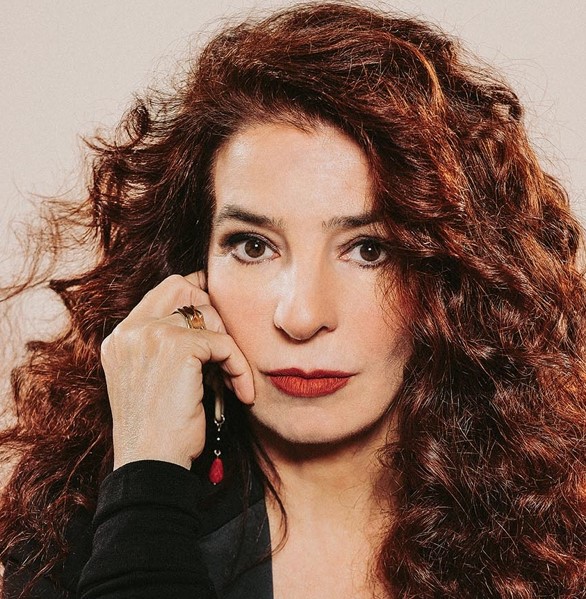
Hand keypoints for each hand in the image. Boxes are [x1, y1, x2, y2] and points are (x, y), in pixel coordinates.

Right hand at [100, 272, 254, 469]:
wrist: (151, 464)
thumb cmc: (158, 429)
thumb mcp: (152, 379)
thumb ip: (164, 347)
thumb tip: (205, 320)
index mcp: (121, 337)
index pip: (164, 290)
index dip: (196, 295)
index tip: (218, 321)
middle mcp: (132, 330)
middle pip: (185, 286)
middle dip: (214, 314)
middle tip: (224, 350)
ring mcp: (151, 335)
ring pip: (210, 316)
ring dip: (229, 347)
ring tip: (230, 379)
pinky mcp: (177, 347)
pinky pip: (225, 345)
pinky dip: (240, 368)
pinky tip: (241, 392)